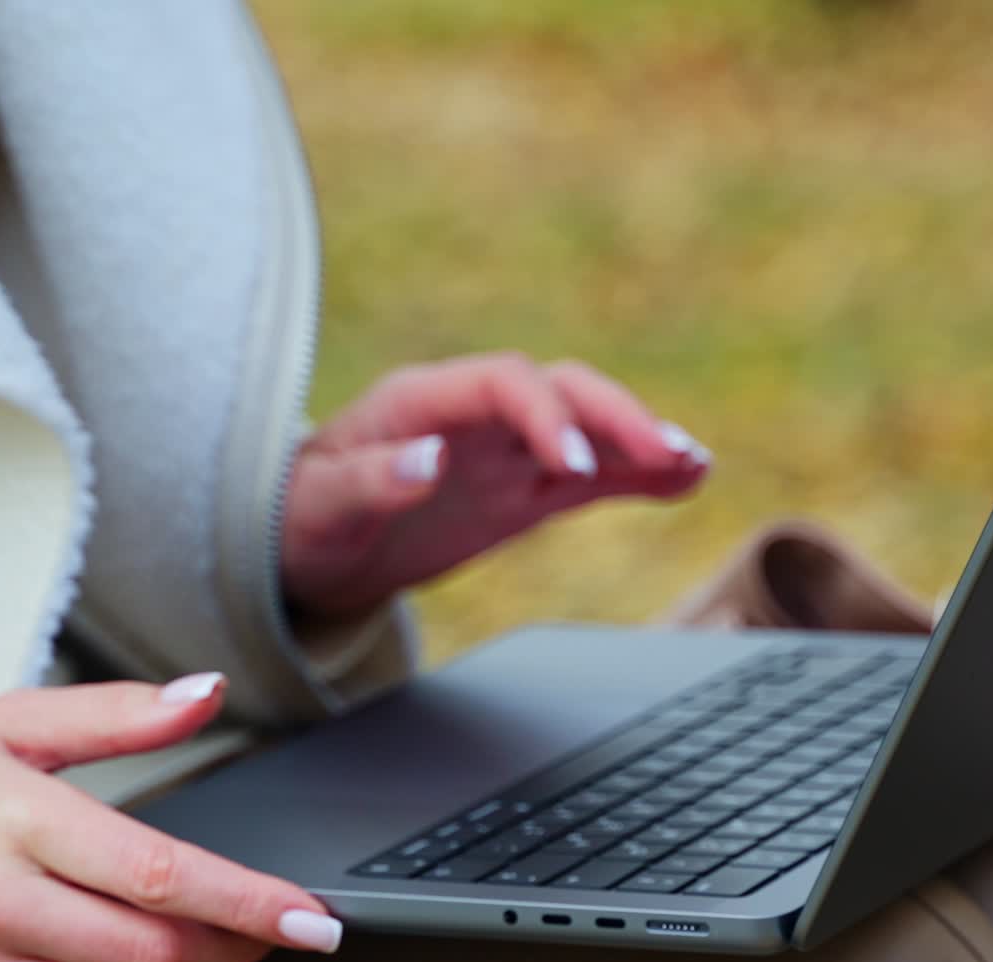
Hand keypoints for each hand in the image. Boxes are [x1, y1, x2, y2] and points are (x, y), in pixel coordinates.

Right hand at [0, 676, 342, 961]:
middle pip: (155, 952)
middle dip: (237, 945)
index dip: (253, 902)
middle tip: (274, 926)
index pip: (164, 876)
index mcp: (19, 824)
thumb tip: (206, 692)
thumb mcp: (14, 724)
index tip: (315, 920)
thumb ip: (116, 715)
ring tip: (223, 959)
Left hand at [281, 353, 710, 615]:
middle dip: (616, 419)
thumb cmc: (298, 522)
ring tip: (694, 463)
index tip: (573, 468)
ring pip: (587, 429)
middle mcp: (474, 416)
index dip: (546, 416)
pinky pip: (589, 477)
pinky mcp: (522, 490)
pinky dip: (636, 478)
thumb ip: (367, 482)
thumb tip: (427, 459)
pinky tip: (684, 480)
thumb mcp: (315, 510)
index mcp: (423, 400)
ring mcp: (504, 452)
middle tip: (666, 455)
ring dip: (640, 442)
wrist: (309, 547)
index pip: (503, 384)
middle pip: (561, 392)